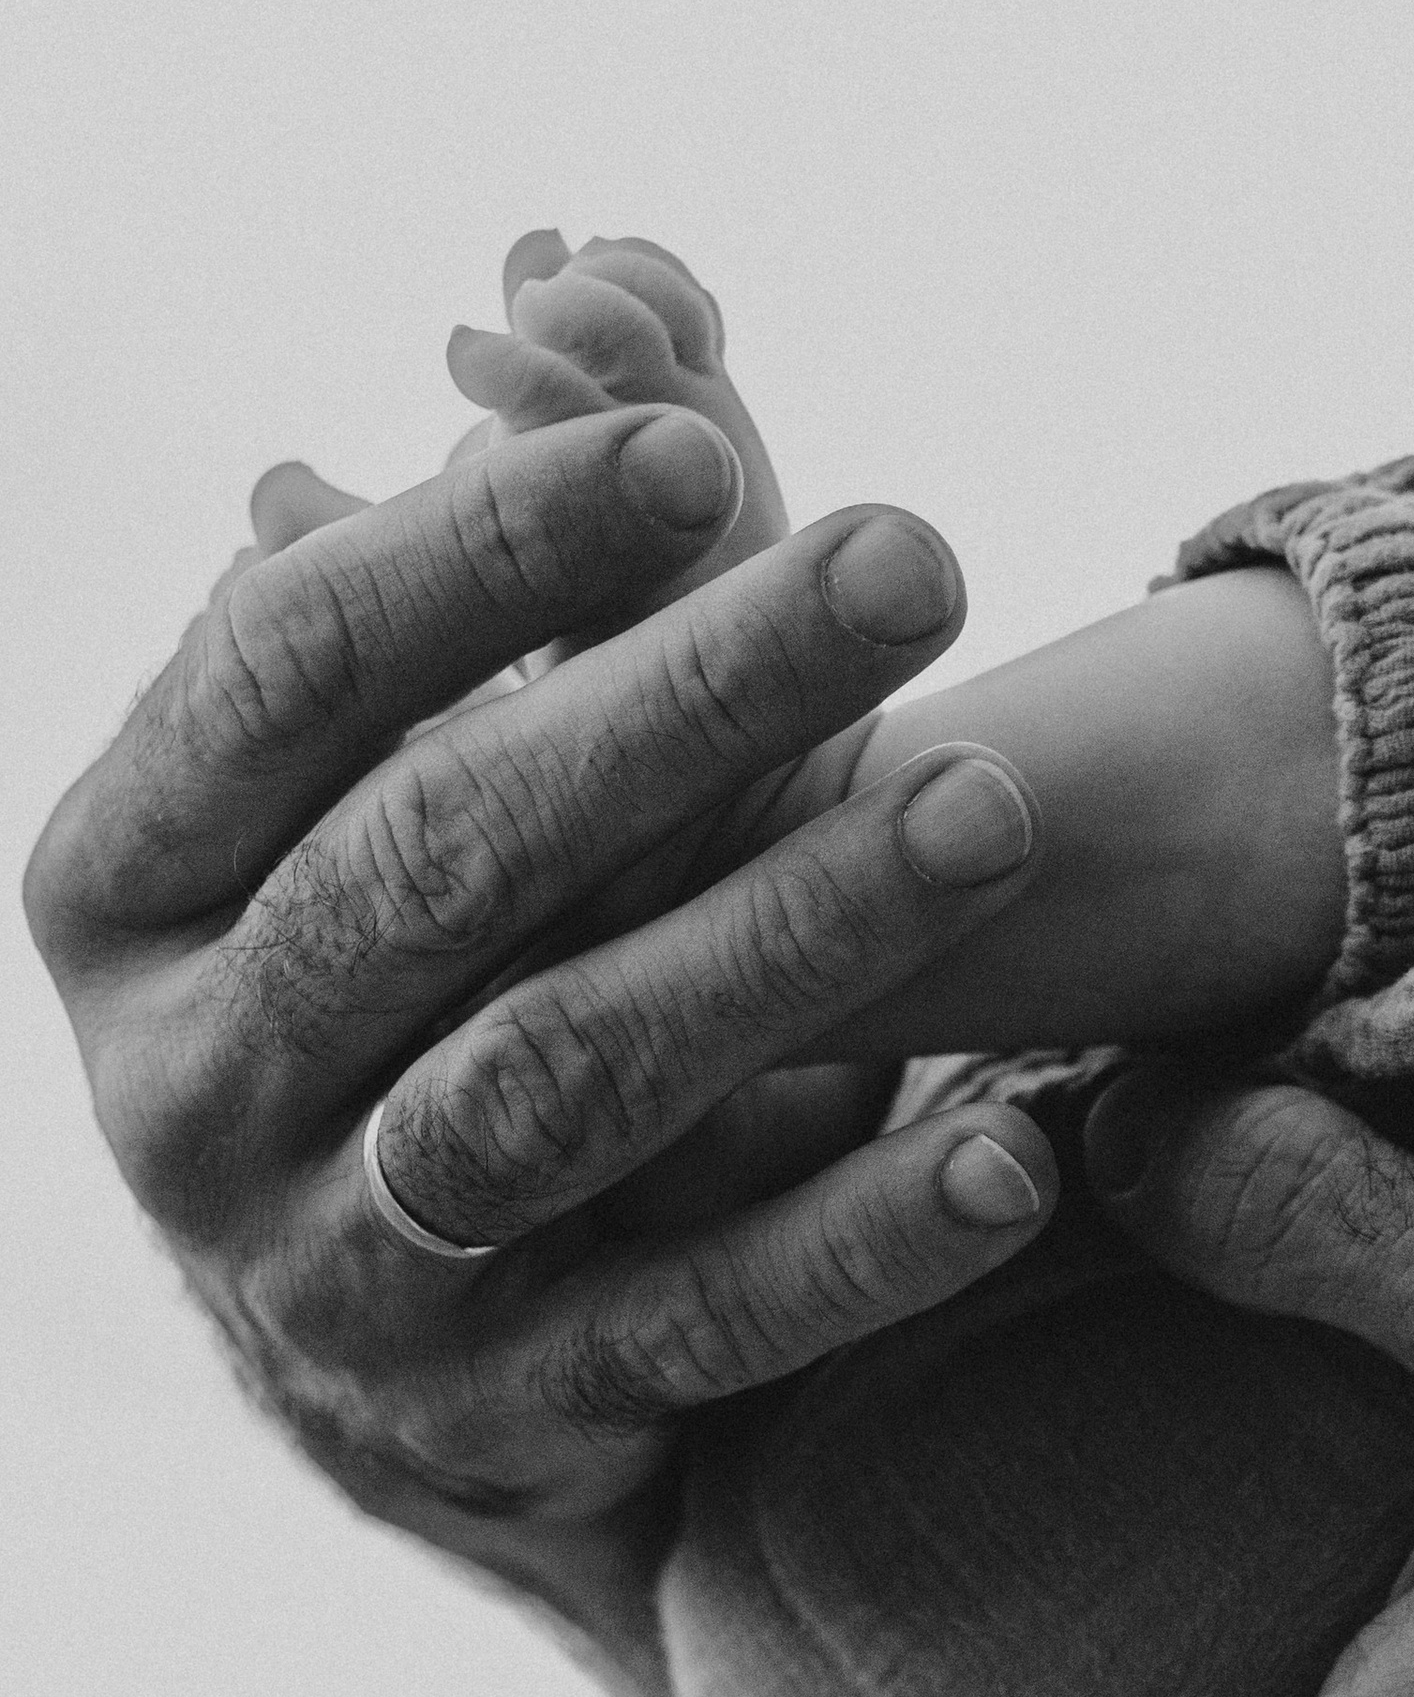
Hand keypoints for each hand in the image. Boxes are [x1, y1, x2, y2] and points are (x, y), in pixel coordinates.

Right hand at [25, 400, 1059, 1692]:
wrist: (367, 1351)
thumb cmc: (399, 968)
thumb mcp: (370, 788)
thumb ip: (490, 588)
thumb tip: (607, 288)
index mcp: (123, 873)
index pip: (288, 670)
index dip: (488, 552)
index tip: (695, 446)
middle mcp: (191, 1074)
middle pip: (443, 859)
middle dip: (687, 699)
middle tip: (914, 555)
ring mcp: (333, 1264)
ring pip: (565, 1081)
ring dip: (788, 932)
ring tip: (993, 802)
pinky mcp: (505, 1407)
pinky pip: (698, 1318)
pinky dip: (858, 1236)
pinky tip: (1008, 1150)